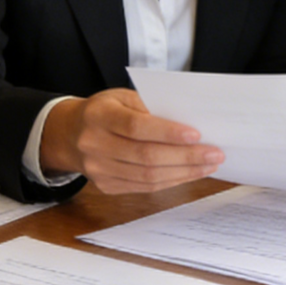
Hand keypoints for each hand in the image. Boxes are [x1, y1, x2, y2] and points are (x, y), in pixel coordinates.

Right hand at [38, 89, 222, 193]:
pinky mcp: (106, 186)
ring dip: (184, 172)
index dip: (167, 133)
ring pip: (147, 177)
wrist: (70, 135)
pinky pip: (144, 187)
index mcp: (99, 116)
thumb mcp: (122, 97)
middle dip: (186, 157)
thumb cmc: (105, 111)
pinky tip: (189, 173)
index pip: (136, 127)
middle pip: (146, 156)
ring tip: (209, 165)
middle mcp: (94, 144)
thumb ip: (150, 107)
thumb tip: (188, 123)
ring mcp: (98, 169)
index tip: (197, 134)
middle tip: (214, 153)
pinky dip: (171, 181)